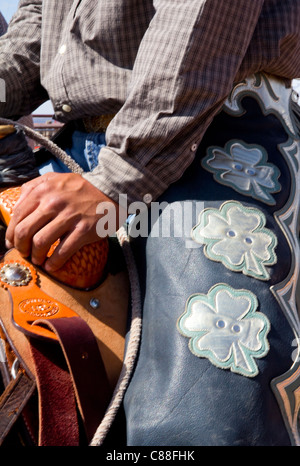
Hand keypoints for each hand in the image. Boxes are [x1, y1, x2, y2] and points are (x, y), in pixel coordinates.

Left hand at [5, 172, 125, 271]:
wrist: (110, 190)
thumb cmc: (80, 188)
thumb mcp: (54, 179)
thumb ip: (33, 188)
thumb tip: (16, 205)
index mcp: (43, 190)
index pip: (17, 215)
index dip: (11, 233)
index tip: (13, 243)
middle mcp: (53, 202)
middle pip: (25, 231)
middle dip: (21, 247)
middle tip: (24, 253)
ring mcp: (69, 216)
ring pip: (41, 242)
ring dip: (36, 256)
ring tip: (38, 260)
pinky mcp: (83, 230)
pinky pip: (63, 251)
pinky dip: (54, 263)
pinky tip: (51, 266)